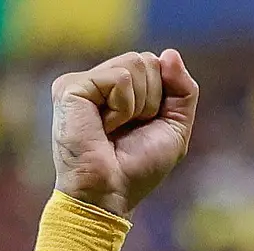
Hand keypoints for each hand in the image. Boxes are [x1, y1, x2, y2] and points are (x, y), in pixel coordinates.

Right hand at [51, 50, 198, 217]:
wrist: (109, 195)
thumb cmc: (137, 168)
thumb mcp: (174, 127)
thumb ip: (182, 89)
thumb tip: (170, 53)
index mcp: (116, 90)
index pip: (154, 64)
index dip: (161, 97)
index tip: (143, 127)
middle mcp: (96, 82)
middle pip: (145, 60)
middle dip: (151, 99)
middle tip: (128, 129)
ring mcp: (81, 83)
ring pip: (135, 63)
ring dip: (137, 105)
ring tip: (114, 129)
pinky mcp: (70, 87)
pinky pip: (120, 78)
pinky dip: (123, 107)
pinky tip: (103, 128)